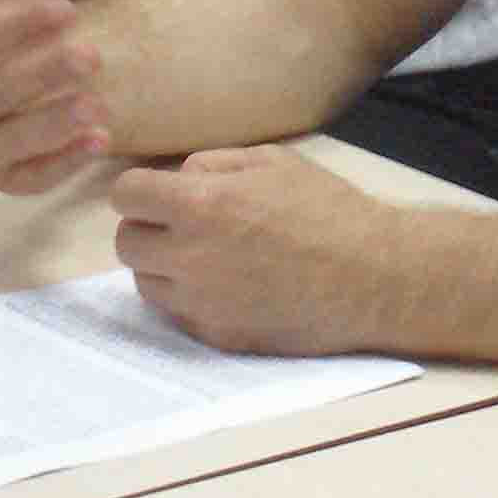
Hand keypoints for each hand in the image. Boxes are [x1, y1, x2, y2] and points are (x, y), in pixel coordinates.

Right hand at [0, 0, 110, 192]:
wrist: (30, 72)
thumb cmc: (9, 20)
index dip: (8, 28)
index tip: (63, 7)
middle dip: (42, 72)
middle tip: (92, 51)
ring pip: (8, 139)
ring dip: (53, 121)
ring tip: (97, 99)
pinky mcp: (5, 177)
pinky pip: (29, 179)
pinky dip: (64, 163)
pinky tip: (102, 138)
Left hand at [112, 145, 391, 354]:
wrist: (371, 277)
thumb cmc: (328, 209)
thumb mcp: (274, 162)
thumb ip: (215, 163)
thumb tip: (179, 178)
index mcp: (201, 204)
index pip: (126, 195)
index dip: (141, 190)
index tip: (159, 193)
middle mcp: (189, 257)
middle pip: (126, 243)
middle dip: (149, 228)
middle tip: (185, 225)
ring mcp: (200, 303)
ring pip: (145, 283)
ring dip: (164, 266)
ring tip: (208, 257)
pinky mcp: (215, 335)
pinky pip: (177, 313)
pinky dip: (191, 297)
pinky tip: (229, 285)